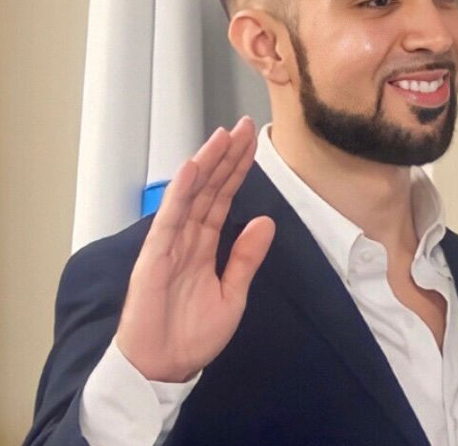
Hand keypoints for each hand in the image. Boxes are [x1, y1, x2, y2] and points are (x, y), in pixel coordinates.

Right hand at [115, 116, 274, 381]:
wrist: (164, 367)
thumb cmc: (192, 334)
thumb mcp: (232, 294)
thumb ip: (246, 258)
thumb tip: (265, 222)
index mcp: (204, 245)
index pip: (223, 199)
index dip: (237, 171)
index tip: (252, 144)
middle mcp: (186, 238)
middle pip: (209, 189)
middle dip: (226, 157)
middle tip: (243, 126)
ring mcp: (169, 244)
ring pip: (191, 195)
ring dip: (207, 164)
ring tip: (223, 135)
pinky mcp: (155, 256)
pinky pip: (169, 217)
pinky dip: (181, 192)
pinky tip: (193, 168)